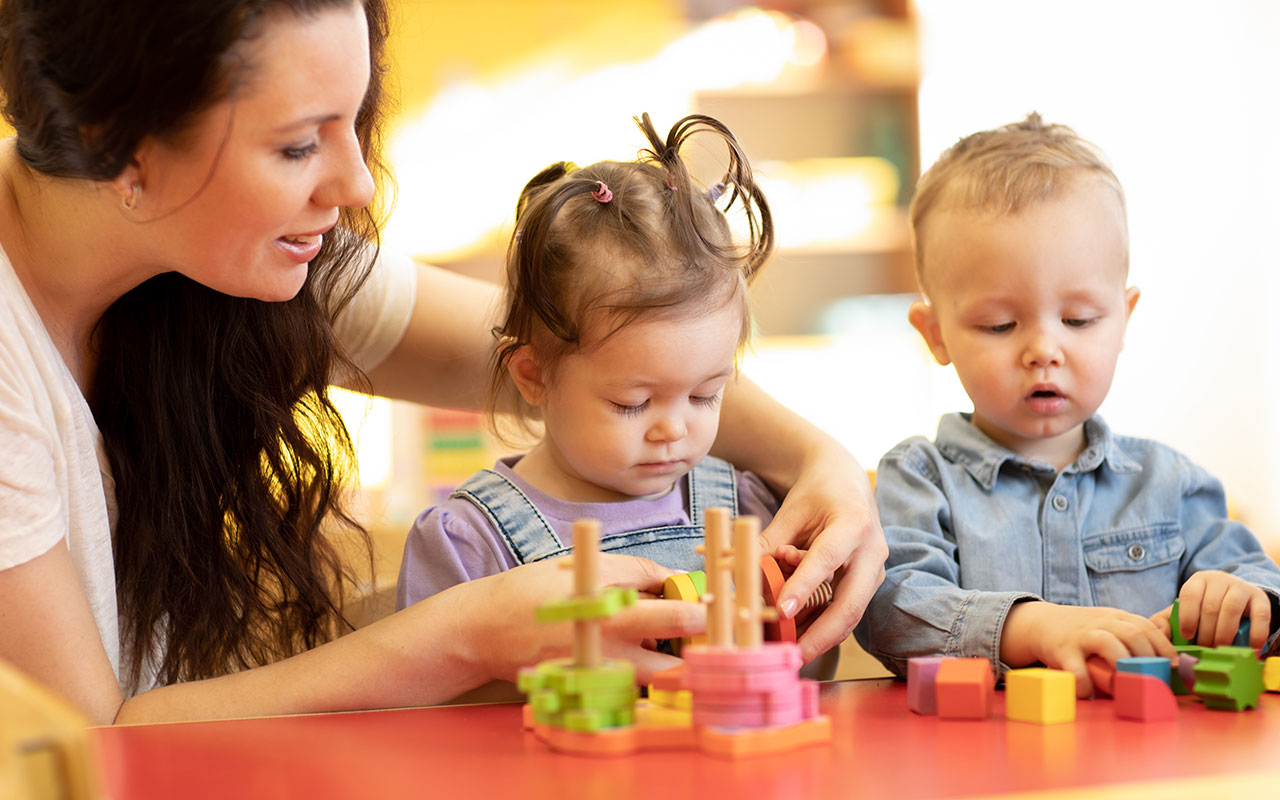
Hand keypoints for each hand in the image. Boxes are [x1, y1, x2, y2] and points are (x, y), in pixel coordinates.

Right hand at [453, 554, 705, 684]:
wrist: (480, 631)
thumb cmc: (529, 591)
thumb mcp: (579, 566)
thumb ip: (629, 570)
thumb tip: (668, 576)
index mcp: (611, 610)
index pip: (674, 608)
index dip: (702, 604)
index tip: (718, 601)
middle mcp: (611, 646)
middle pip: (677, 650)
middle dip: (699, 641)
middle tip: (708, 629)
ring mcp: (601, 673)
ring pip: (658, 678)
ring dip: (673, 662)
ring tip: (670, 645)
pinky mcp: (589, 691)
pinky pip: (631, 690)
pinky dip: (644, 677)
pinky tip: (637, 660)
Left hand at [759, 447, 885, 663]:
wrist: (847, 482)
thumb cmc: (817, 493)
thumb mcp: (790, 512)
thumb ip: (767, 543)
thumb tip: (731, 569)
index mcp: (854, 524)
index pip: (826, 560)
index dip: (803, 587)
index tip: (781, 612)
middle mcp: (872, 552)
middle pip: (851, 603)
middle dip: (822, 635)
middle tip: (791, 655)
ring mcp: (874, 571)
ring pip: (850, 615)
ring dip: (820, 637)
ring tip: (788, 652)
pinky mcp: (868, 584)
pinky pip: (846, 612)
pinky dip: (822, 627)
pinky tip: (797, 638)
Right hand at [1001, 601, 1176, 696]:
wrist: (1041, 623)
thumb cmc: (1084, 631)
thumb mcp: (1110, 624)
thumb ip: (1134, 636)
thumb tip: (1171, 660)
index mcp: (1117, 617)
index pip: (1147, 627)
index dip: (1165, 648)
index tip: (1176, 668)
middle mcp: (1101, 623)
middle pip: (1132, 633)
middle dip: (1148, 658)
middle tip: (1154, 680)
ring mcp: (1081, 636)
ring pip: (1107, 643)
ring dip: (1122, 666)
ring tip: (1128, 686)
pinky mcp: (1062, 651)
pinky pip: (1077, 670)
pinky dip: (1087, 685)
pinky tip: (1092, 694)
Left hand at [1148, 570, 1270, 650]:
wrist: (1236, 598)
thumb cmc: (1204, 607)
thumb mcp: (1185, 610)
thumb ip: (1166, 620)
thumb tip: (1156, 631)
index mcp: (1197, 580)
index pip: (1189, 594)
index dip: (1187, 617)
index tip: (1187, 636)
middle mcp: (1219, 579)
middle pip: (1210, 606)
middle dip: (1206, 632)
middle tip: (1204, 648)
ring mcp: (1241, 587)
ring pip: (1231, 609)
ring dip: (1224, 633)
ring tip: (1220, 648)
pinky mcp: (1259, 598)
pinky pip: (1260, 615)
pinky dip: (1256, 633)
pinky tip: (1251, 647)